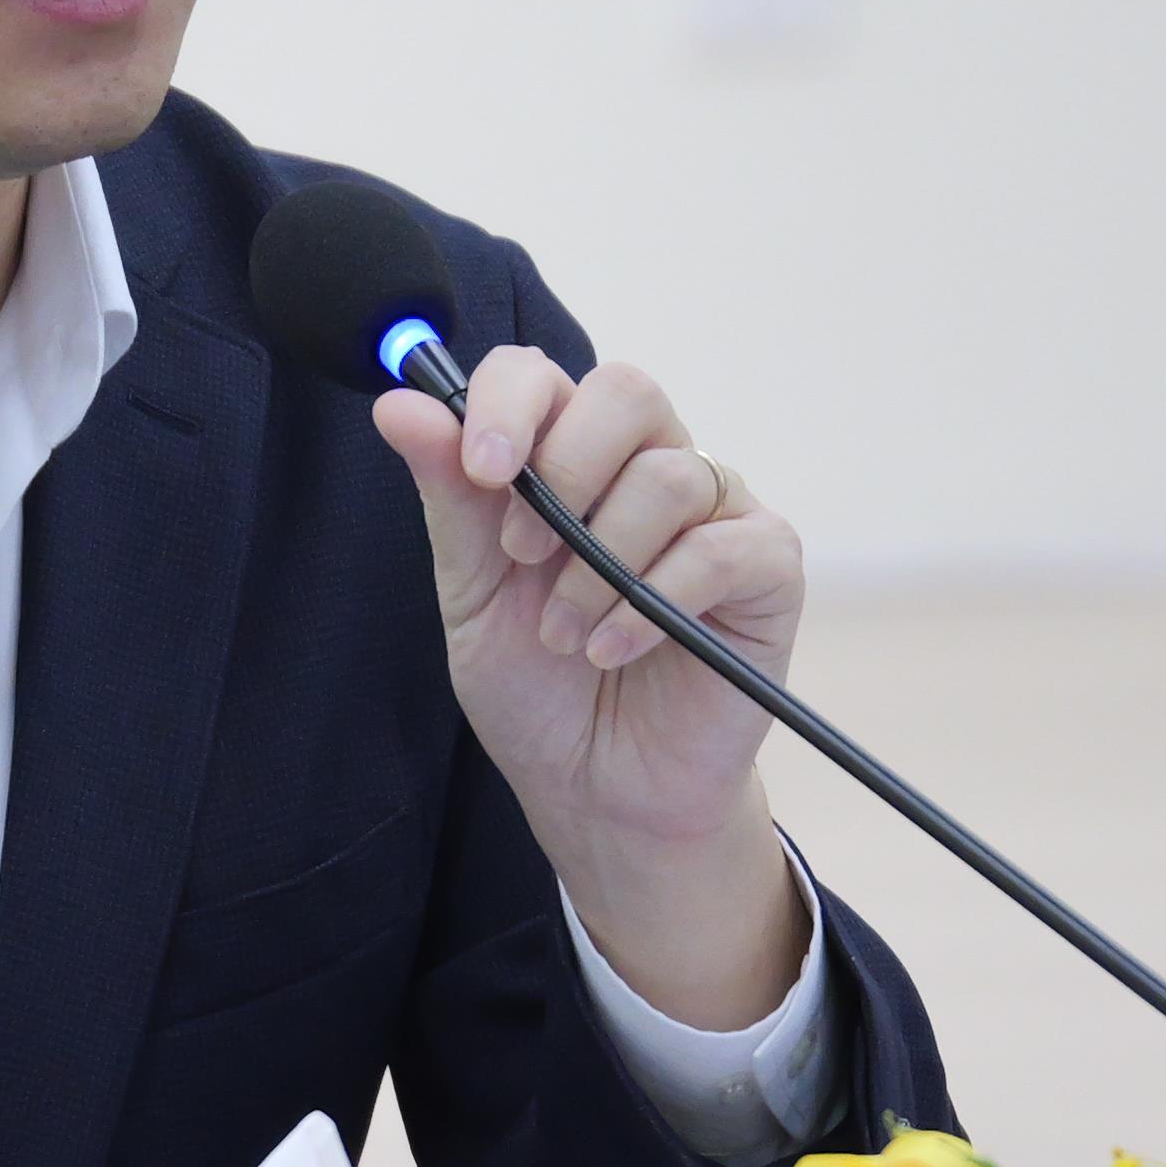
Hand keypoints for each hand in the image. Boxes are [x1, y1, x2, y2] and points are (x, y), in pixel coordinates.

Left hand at [373, 347, 809, 1033]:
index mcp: (570, 457)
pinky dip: (655, 602)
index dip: (508, 403)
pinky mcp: (767, 568)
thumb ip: (450, 494)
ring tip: (566, 636)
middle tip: (523, 552)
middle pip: (628, 389)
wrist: (597, 791)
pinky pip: (722, 547)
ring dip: (600, 564)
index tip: (480, 469)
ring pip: (670, 475)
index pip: (545, 375)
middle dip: (564, 467)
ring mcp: (716, 512)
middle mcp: (648, 465)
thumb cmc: (538, 687)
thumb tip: (398, 401)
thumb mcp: (473, 593)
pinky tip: (615, 648)